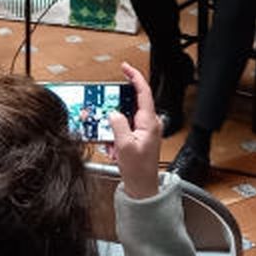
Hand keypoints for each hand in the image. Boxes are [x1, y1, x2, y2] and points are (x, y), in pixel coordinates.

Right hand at [107, 63, 159, 198]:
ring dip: (114, 125)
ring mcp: (145, 130)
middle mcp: (150, 124)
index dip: (135, 77)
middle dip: (116, 107)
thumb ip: (118, 125)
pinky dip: (115, 134)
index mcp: (149, 122)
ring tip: (110, 141)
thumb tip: (113, 113)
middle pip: (132, 103)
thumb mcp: (124, 146)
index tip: (125, 67)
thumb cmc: (139, 171)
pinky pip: (125, 128)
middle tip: (105, 109)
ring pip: (126, 117)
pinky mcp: (139, 137)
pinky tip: (113, 147)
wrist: (142, 188)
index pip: (144, 92)